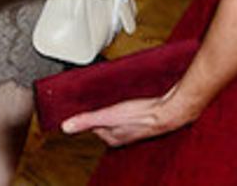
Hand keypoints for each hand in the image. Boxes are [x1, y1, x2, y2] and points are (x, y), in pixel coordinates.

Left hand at [62, 85, 201, 146]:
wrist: (170, 110)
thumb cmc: (141, 115)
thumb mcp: (108, 116)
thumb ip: (87, 120)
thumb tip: (66, 127)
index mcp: (112, 138)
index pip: (93, 127)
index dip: (88, 115)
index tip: (82, 105)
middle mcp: (123, 136)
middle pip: (105, 123)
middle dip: (100, 112)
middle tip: (97, 100)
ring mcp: (135, 128)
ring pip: (117, 118)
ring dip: (113, 109)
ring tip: (111, 98)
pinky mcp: (145, 118)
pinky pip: (129, 113)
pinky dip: (125, 107)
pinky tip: (128, 100)